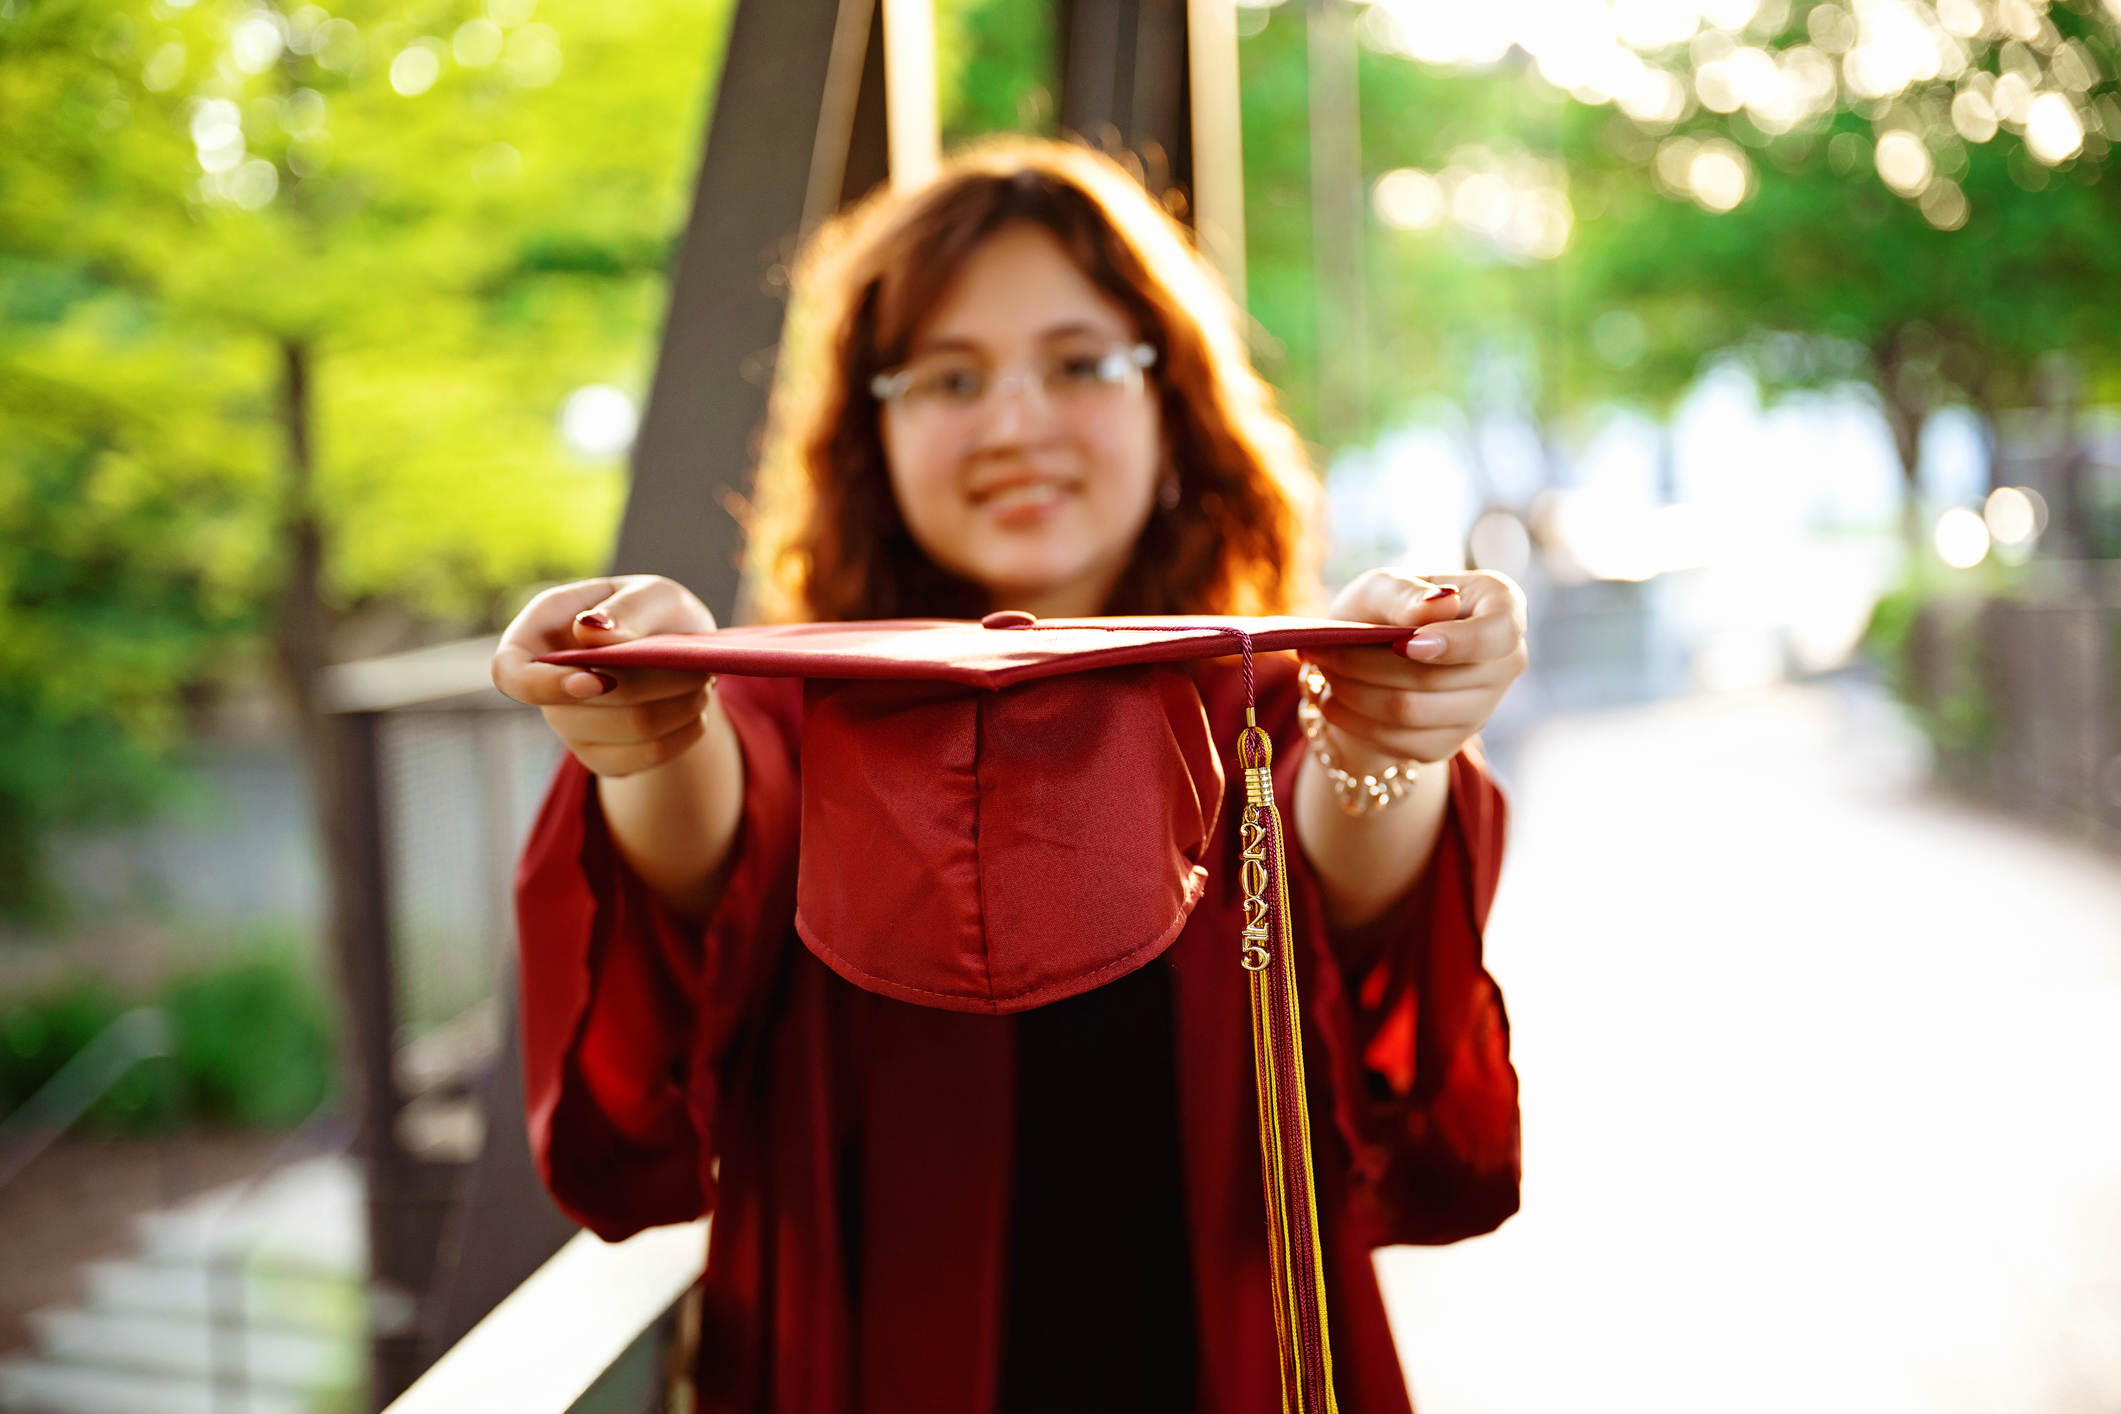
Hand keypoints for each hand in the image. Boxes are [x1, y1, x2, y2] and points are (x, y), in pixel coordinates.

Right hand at [492, 574, 721, 777]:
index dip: (544, 686)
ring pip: (629, 731)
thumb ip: (626, 608)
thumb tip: (590, 633)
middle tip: (694, 665)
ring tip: (700, 682)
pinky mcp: (603, 757)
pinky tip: (695, 710)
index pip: (509, 673)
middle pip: (590, 706)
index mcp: (541, 631)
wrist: (683, 656)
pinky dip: (684, 733)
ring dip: (679, 706)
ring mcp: (570, 727)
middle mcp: (546, 684)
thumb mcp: (653, 593)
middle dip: (656, 683)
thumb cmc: (656, 614)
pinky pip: (647, 758)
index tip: (598, 681)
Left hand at [1307, 569, 1528, 767]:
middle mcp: (1506, 661)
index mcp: (1502, 606)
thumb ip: (1406, 592)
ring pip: (1412, 711)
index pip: (1499, 633)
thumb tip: (1443, 604)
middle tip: (1323, 650)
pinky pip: (1400, 742)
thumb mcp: (1382, 586)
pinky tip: (1333, 701)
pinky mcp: (1450, 743)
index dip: (1455, 643)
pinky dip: (1356, 721)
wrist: (1367, 657)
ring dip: (1354, 691)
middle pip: (1438, 677)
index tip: (1404, 644)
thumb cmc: (1383, 609)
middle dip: (1368, 664)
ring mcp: (1483, 708)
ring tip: (1324, 670)